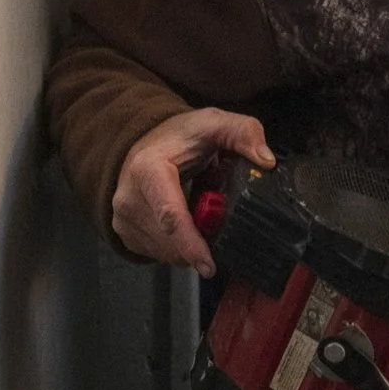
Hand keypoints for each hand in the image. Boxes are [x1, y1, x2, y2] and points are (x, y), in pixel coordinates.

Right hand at [110, 107, 274, 277]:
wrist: (145, 144)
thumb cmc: (180, 137)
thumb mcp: (214, 124)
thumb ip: (243, 133)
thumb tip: (265, 160)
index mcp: (148, 170)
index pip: (170, 215)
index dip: (190, 244)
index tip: (209, 265)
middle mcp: (128, 197)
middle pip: (170, 241)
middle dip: (200, 245)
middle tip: (218, 223)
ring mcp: (123, 218)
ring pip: (166, 253)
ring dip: (190, 247)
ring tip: (201, 218)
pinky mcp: (125, 233)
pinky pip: (158, 254)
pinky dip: (178, 248)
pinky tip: (186, 226)